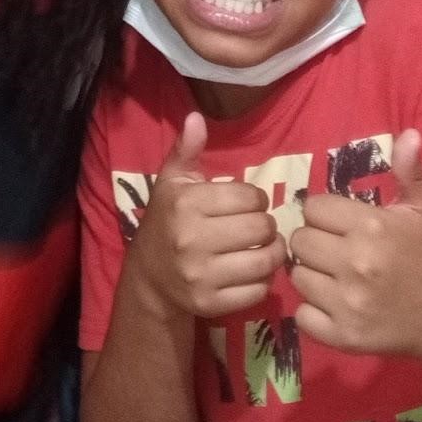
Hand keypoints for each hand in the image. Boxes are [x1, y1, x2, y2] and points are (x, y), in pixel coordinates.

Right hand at [128, 112, 282, 320]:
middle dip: (266, 225)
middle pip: (261, 228)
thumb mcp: (171, 182)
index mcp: (185, 204)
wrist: (148, 277)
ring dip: (273, 252)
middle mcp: (192, 240)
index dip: (256, 198)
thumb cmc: (166, 220)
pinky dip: (264, 280)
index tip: (248, 203)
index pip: (249, 197)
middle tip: (258, 226)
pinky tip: (254, 270)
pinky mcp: (211, 304)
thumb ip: (186, 149)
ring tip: (265, 246)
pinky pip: (258, 290)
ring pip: (265, 261)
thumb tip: (196, 117)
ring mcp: (201, 276)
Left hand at [288, 129, 421, 360]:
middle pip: (300, 241)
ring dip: (311, 274)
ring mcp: (347, 303)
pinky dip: (313, 311)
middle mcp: (355, 263)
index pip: (314, 208)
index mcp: (371, 227)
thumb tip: (409, 134)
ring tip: (334, 275)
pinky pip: (303, 315)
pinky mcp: (343, 336)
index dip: (324, 213)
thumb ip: (411, 171)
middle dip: (314, 241)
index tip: (340, 223)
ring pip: (297, 276)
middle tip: (334, 249)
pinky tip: (333, 303)